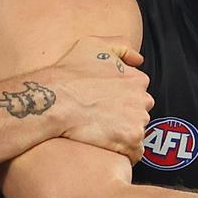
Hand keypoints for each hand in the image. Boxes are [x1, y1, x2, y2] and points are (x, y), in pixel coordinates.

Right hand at [43, 35, 153, 163]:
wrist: (54, 100)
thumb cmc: (68, 73)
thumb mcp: (94, 44)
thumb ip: (121, 45)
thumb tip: (138, 59)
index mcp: (137, 79)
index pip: (138, 93)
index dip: (121, 99)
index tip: (105, 103)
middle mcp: (142, 99)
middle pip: (140, 113)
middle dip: (125, 117)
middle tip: (102, 118)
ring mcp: (138, 121)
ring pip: (137, 132)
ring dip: (124, 134)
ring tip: (101, 132)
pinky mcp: (130, 140)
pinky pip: (135, 152)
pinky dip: (125, 152)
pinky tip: (107, 147)